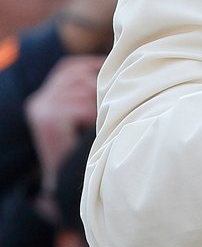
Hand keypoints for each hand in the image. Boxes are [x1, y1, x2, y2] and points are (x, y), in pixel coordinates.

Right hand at [25, 55, 103, 193]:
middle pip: (79, 76)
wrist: (63, 180)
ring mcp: (41, 109)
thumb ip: (88, 91)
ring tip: (98, 121)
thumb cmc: (81, 145)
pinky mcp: (48, 120)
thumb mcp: (82, 112)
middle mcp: (39, 100)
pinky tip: (91, 128)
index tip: (113, 69)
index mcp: (44, 94)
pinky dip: (93, 117)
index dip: (92, 66)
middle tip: (110, 106)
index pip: (69, 67)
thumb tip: (117, 66)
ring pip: (84, 91)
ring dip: (98, 105)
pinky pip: (82, 108)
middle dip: (99, 89)